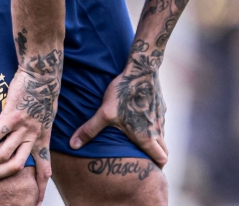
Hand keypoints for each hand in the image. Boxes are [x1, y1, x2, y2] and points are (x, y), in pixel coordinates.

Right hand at [0, 50, 62, 202]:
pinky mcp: (12, 116)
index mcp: (43, 138)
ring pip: (2, 154)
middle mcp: (34, 136)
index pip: (44, 168)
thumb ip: (39, 130)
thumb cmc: (44, 91)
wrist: (44, 73)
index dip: (40, 187)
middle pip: (15, 167)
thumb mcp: (48, 116)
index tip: (36, 203)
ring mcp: (23, 127)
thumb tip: (32, 136)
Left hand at [69, 42, 168, 165]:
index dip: (158, 167)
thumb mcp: (104, 113)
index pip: (161, 158)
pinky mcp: (161, 103)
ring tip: (141, 138)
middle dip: (158, 156)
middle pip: (165, 149)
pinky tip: (141, 116)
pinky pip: (160, 119)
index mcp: (146, 136)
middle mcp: (157, 128)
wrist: (142, 68)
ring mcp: (161, 115)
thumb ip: (89, 130)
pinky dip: (154, 124)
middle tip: (146, 159)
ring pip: (162, 134)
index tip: (151, 170)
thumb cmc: (124, 93)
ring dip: (155, 139)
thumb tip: (72, 145)